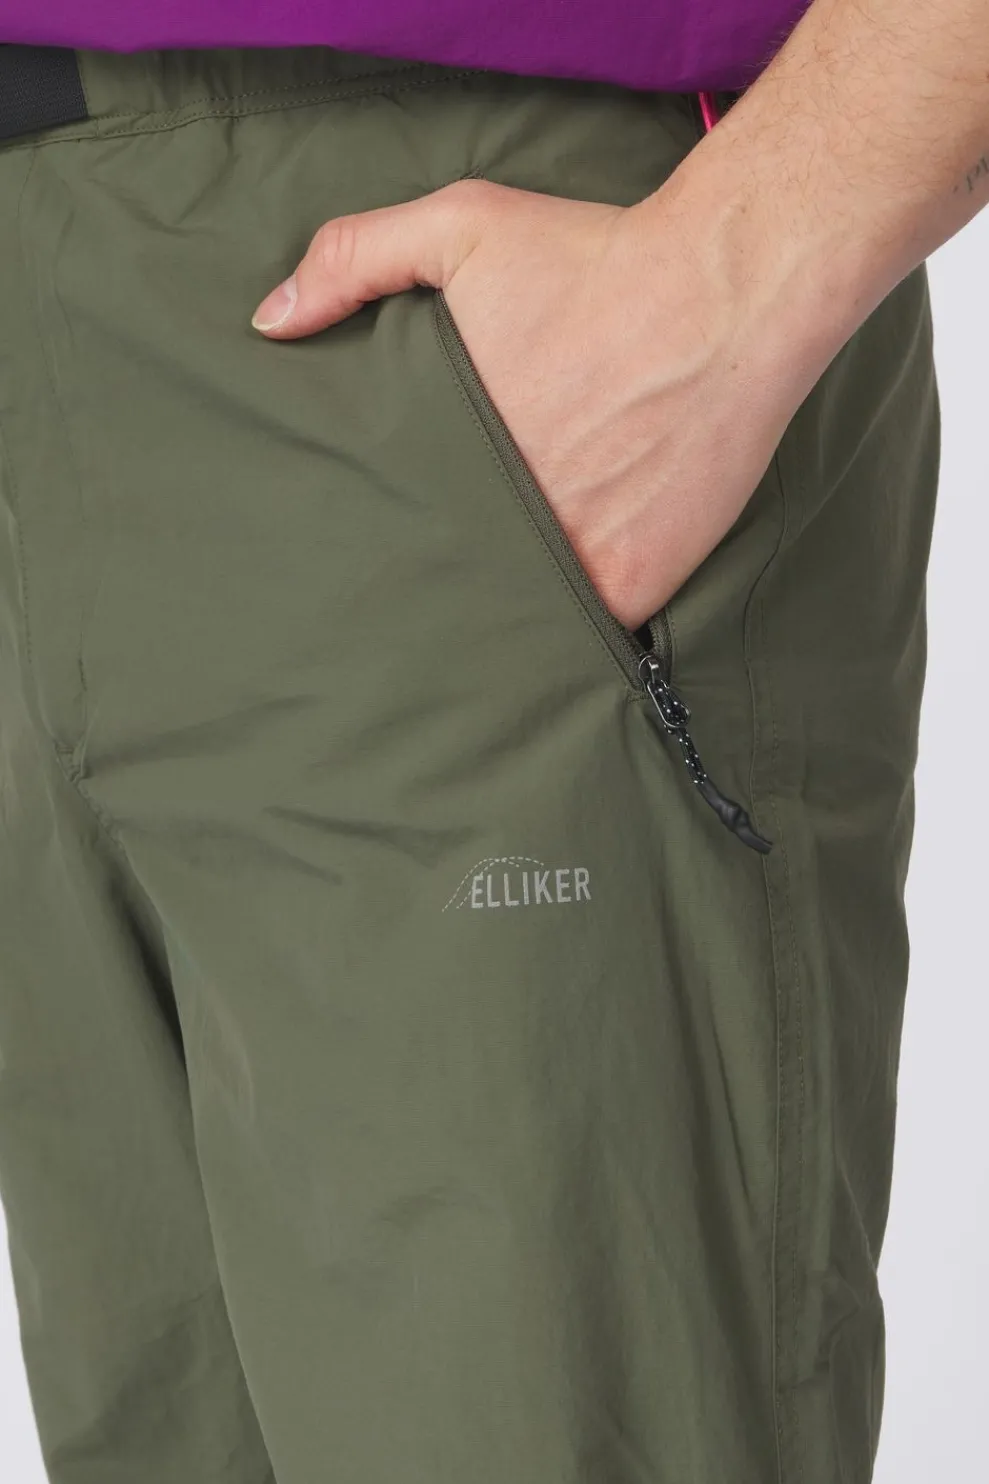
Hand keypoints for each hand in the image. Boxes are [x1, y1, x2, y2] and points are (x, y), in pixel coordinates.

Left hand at [252, 178, 802, 628]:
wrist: (727, 291)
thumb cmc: (596, 257)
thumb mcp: (463, 225)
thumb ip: (357, 258)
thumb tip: (271, 321)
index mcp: (450, 450)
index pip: (396, 523)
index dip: (387, 540)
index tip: (380, 548)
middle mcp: (505, 514)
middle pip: (453, 573)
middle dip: (441, 580)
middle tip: (427, 593)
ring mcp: (572, 558)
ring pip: (518, 611)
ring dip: (505, 615)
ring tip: (488, 622)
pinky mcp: (635, 582)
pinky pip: (591, 631)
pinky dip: (577, 632)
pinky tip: (559, 629)